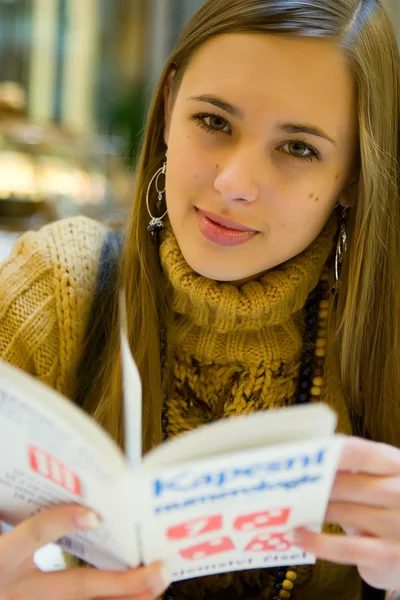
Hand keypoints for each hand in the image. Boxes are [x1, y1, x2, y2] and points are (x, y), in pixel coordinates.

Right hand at [0, 504, 170, 599]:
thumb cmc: (0, 562)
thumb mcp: (8, 538)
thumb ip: (38, 520)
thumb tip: (82, 503)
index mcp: (4, 558)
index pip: (33, 535)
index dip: (62, 523)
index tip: (94, 515)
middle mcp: (19, 590)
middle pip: (75, 587)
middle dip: (122, 582)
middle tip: (157, 570)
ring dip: (125, 599)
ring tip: (155, 585)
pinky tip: (135, 595)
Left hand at [293, 437, 399, 590]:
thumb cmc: (386, 504)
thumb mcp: (379, 478)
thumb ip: (352, 466)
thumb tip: (305, 453)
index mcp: (396, 465)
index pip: (360, 452)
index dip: (330, 451)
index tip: (302, 451)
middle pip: (346, 484)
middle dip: (313, 484)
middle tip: (283, 482)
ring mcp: (398, 526)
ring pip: (342, 513)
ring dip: (310, 510)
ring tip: (284, 507)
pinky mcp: (389, 555)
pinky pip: (345, 548)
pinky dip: (316, 541)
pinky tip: (297, 535)